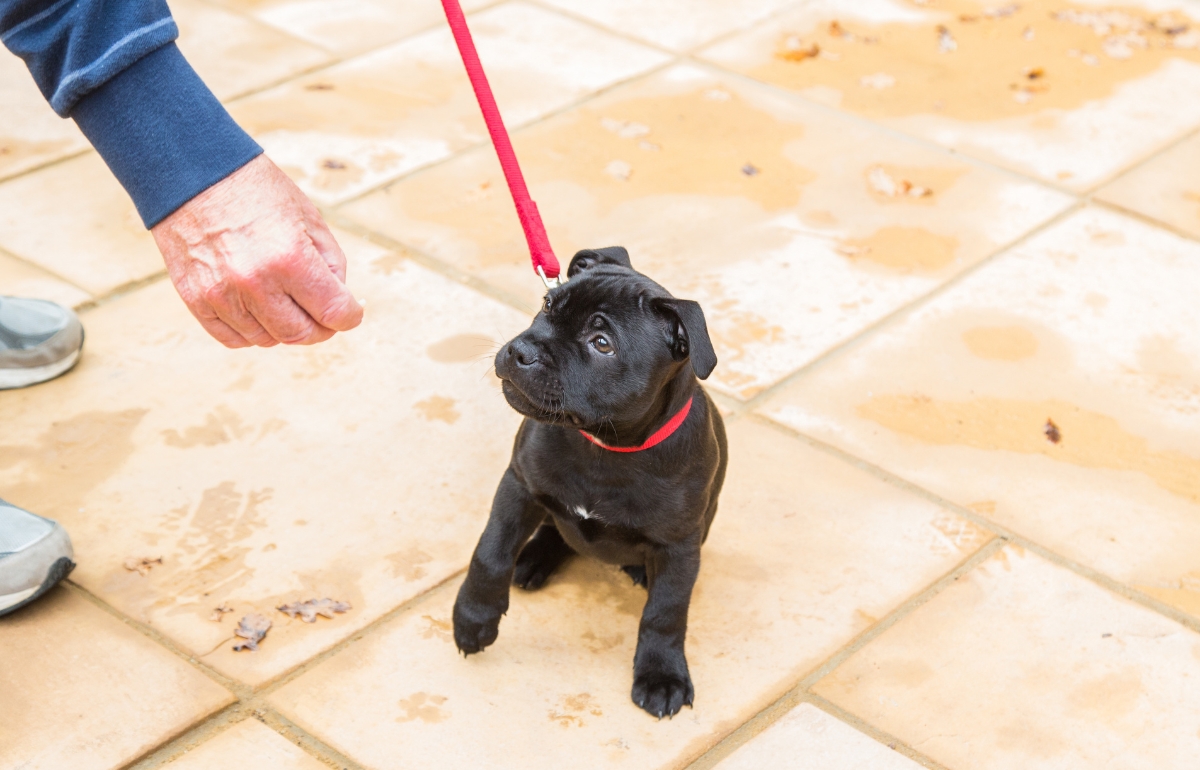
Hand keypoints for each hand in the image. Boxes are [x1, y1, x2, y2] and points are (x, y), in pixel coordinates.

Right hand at [151, 155, 363, 347]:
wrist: (194, 172)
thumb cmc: (258, 192)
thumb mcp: (310, 219)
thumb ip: (331, 265)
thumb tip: (338, 305)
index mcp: (291, 259)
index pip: (335, 313)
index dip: (350, 317)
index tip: (350, 313)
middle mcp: (256, 283)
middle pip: (301, 334)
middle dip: (320, 328)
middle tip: (321, 314)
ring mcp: (222, 295)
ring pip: (267, 339)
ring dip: (283, 328)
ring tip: (285, 302)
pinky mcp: (196, 300)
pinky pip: (233, 338)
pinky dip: (251, 331)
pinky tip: (258, 310)